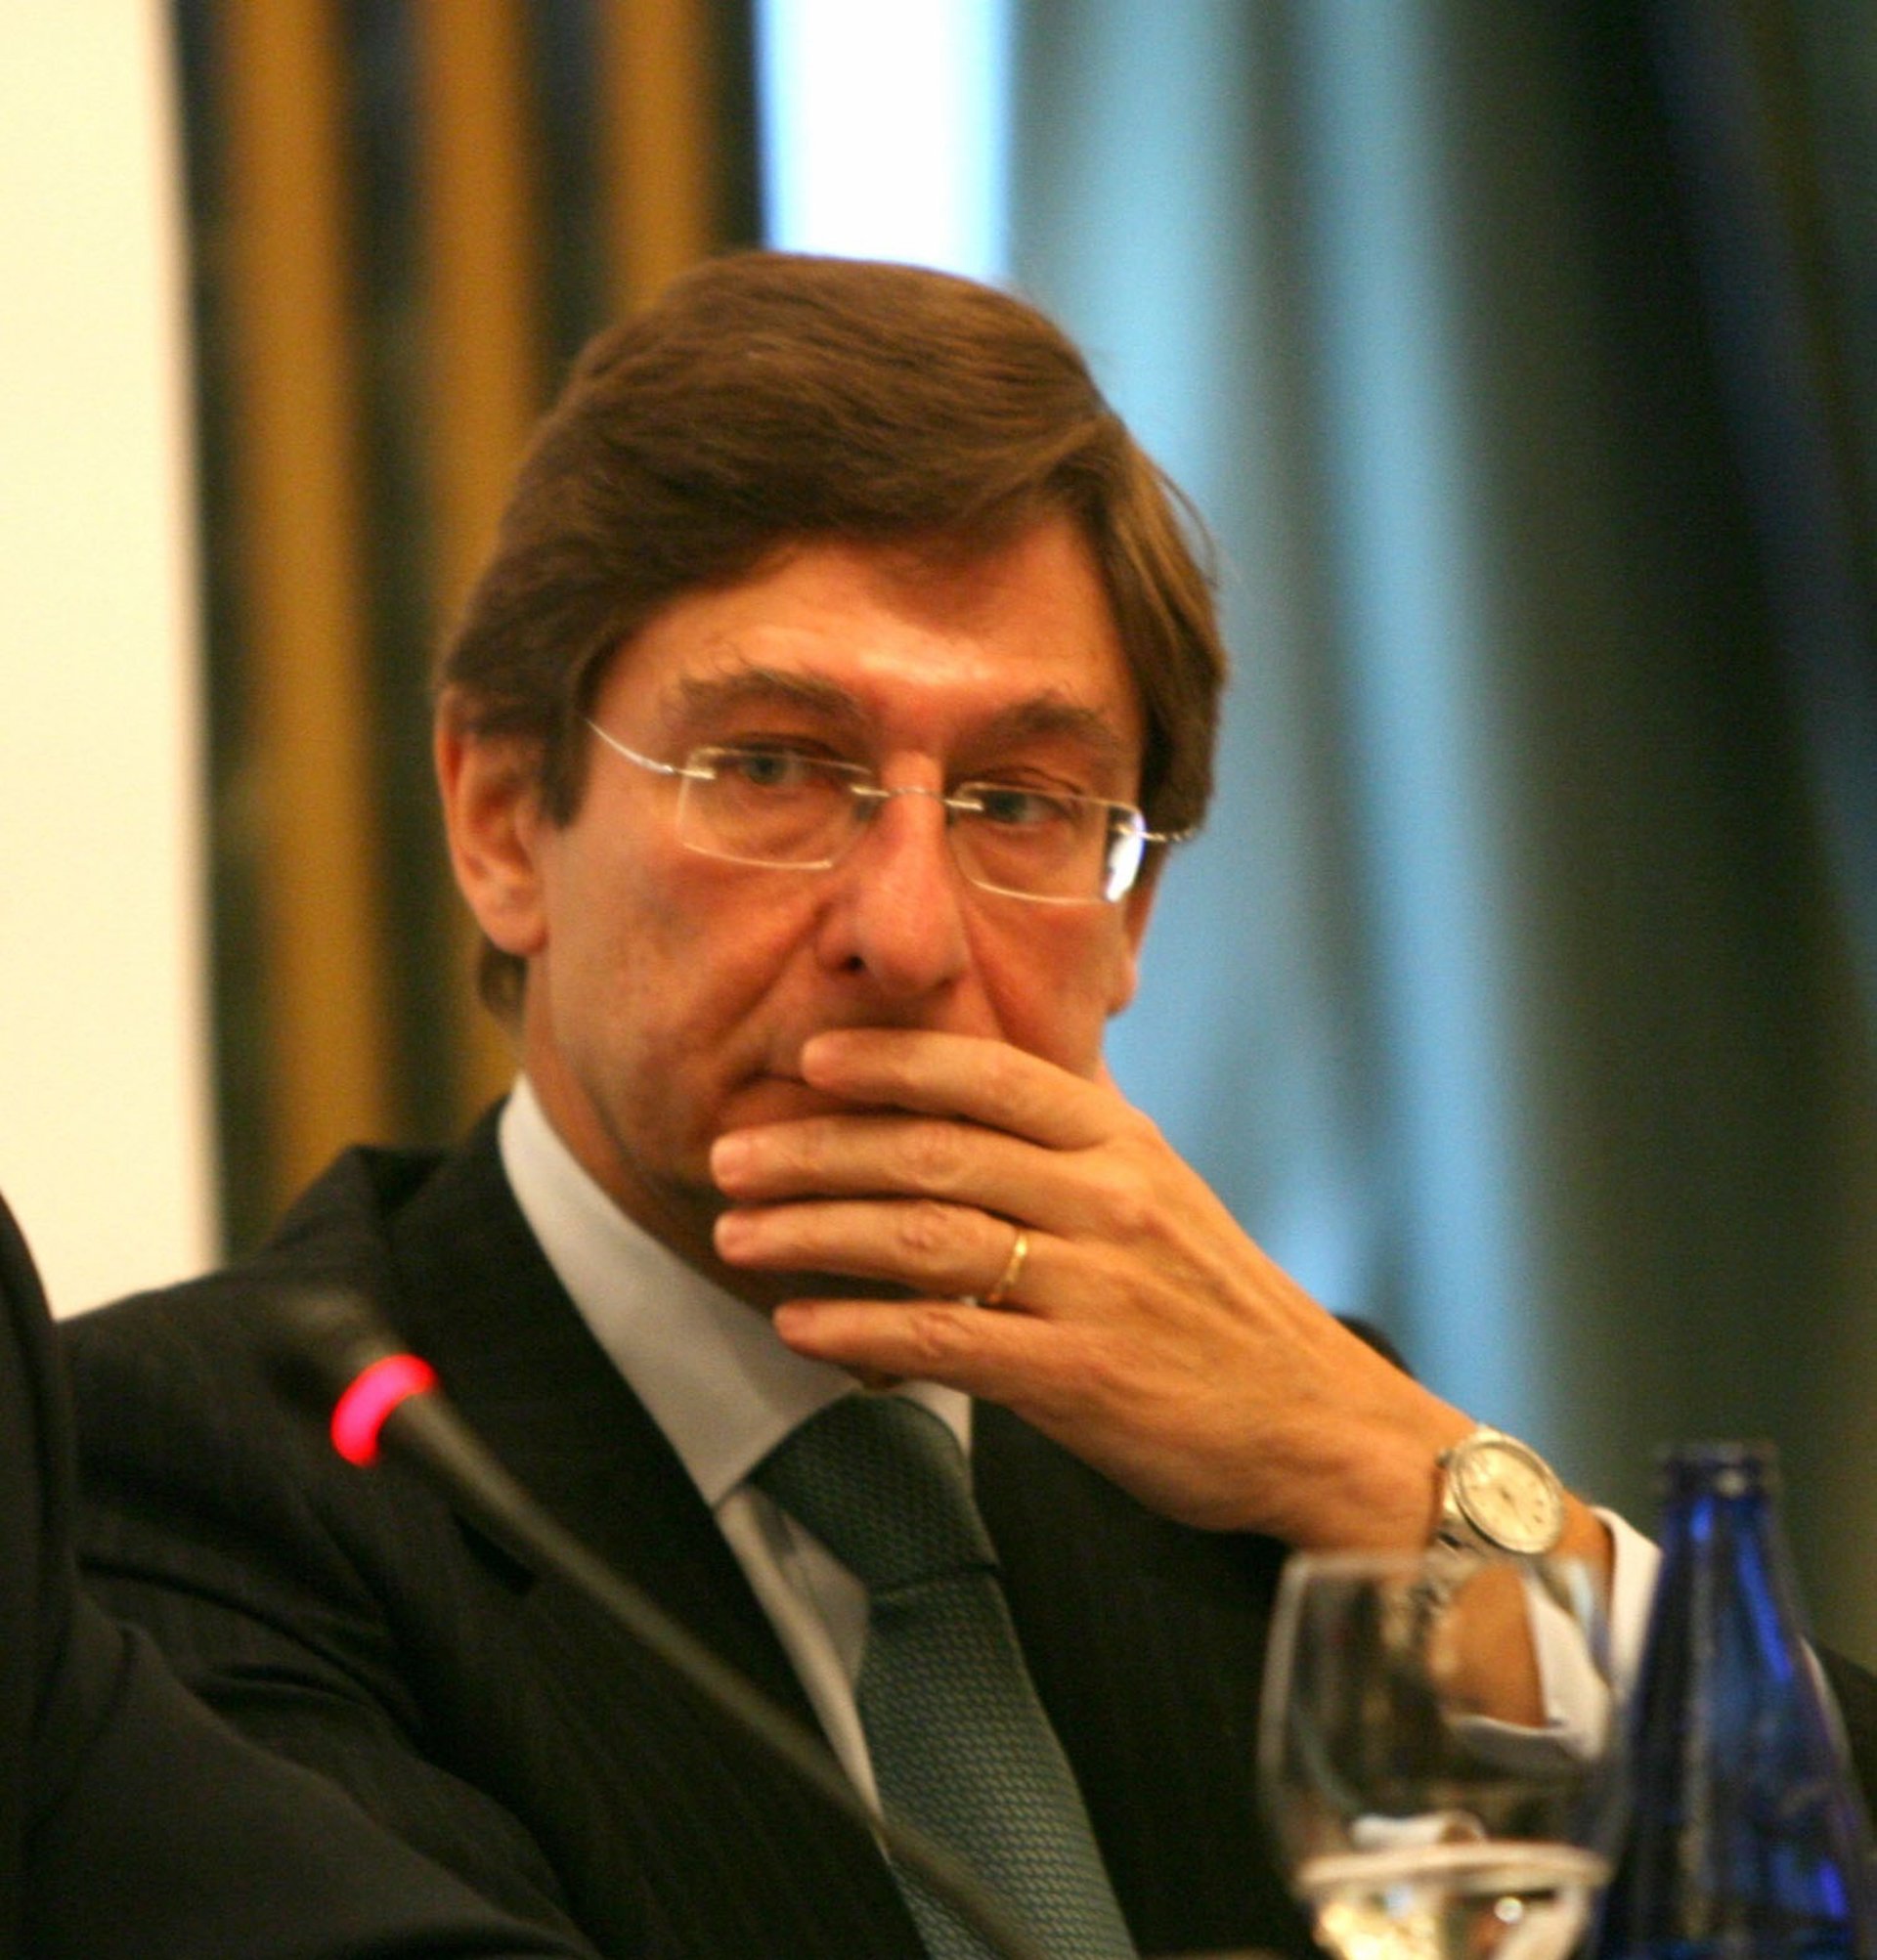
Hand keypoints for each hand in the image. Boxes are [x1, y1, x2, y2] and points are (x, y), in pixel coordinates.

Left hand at [709, 1027, 1474, 1541]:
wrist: (1315, 1420)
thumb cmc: (1218, 1305)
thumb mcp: (1160, 1190)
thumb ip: (1071, 1139)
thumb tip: (971, 1087)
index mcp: (1121, 1142)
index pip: (989, 1075)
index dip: (890, 1062)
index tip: (809, 1061)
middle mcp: (1107, 1197)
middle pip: (935, 1150)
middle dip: (817, 1149)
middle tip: (731, 1157)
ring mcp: (1095, 1285)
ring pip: (926, 1236)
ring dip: (814, 1232)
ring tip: (734, 1236)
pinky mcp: (1081, 1376)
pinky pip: (947, 1339)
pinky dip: (860, 1329)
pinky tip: (798, 1326)